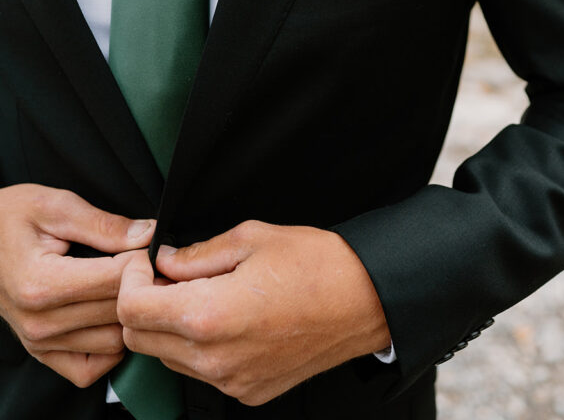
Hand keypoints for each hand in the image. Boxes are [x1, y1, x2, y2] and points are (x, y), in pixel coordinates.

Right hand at [0, 184, 154, 386]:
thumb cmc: (11, 217)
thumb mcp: (55, 206)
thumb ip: (104, 224)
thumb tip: (148, 235)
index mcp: (40, 283)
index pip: (115, 280)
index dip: (144, 260)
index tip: (153, 245)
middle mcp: (39, 322)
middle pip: (117, 311)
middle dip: (144, 285)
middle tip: (154, 263)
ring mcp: (39, 342)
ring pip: (113, 342)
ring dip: (131, 315)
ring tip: (135, 286)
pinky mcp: (42, 353)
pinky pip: (91, 368)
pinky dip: (110, 347)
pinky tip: (111, 316)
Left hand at [118, 219, 390, 405]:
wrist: (366, 300)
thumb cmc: (315, 263)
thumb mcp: (251, 238)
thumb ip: (197, 253)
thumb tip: (165, 260)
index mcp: (208, 316)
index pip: (132, 309)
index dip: (130, 279)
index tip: (146, 262)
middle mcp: (214, 359)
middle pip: (139, 339)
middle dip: (142, 303)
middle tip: (168, 274)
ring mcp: (231, 382)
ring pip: (167, 358)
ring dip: (168, 326)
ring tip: (200, 292)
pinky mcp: (248, 392)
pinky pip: (201, 372)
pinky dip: (197, 346)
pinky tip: (224, 316)